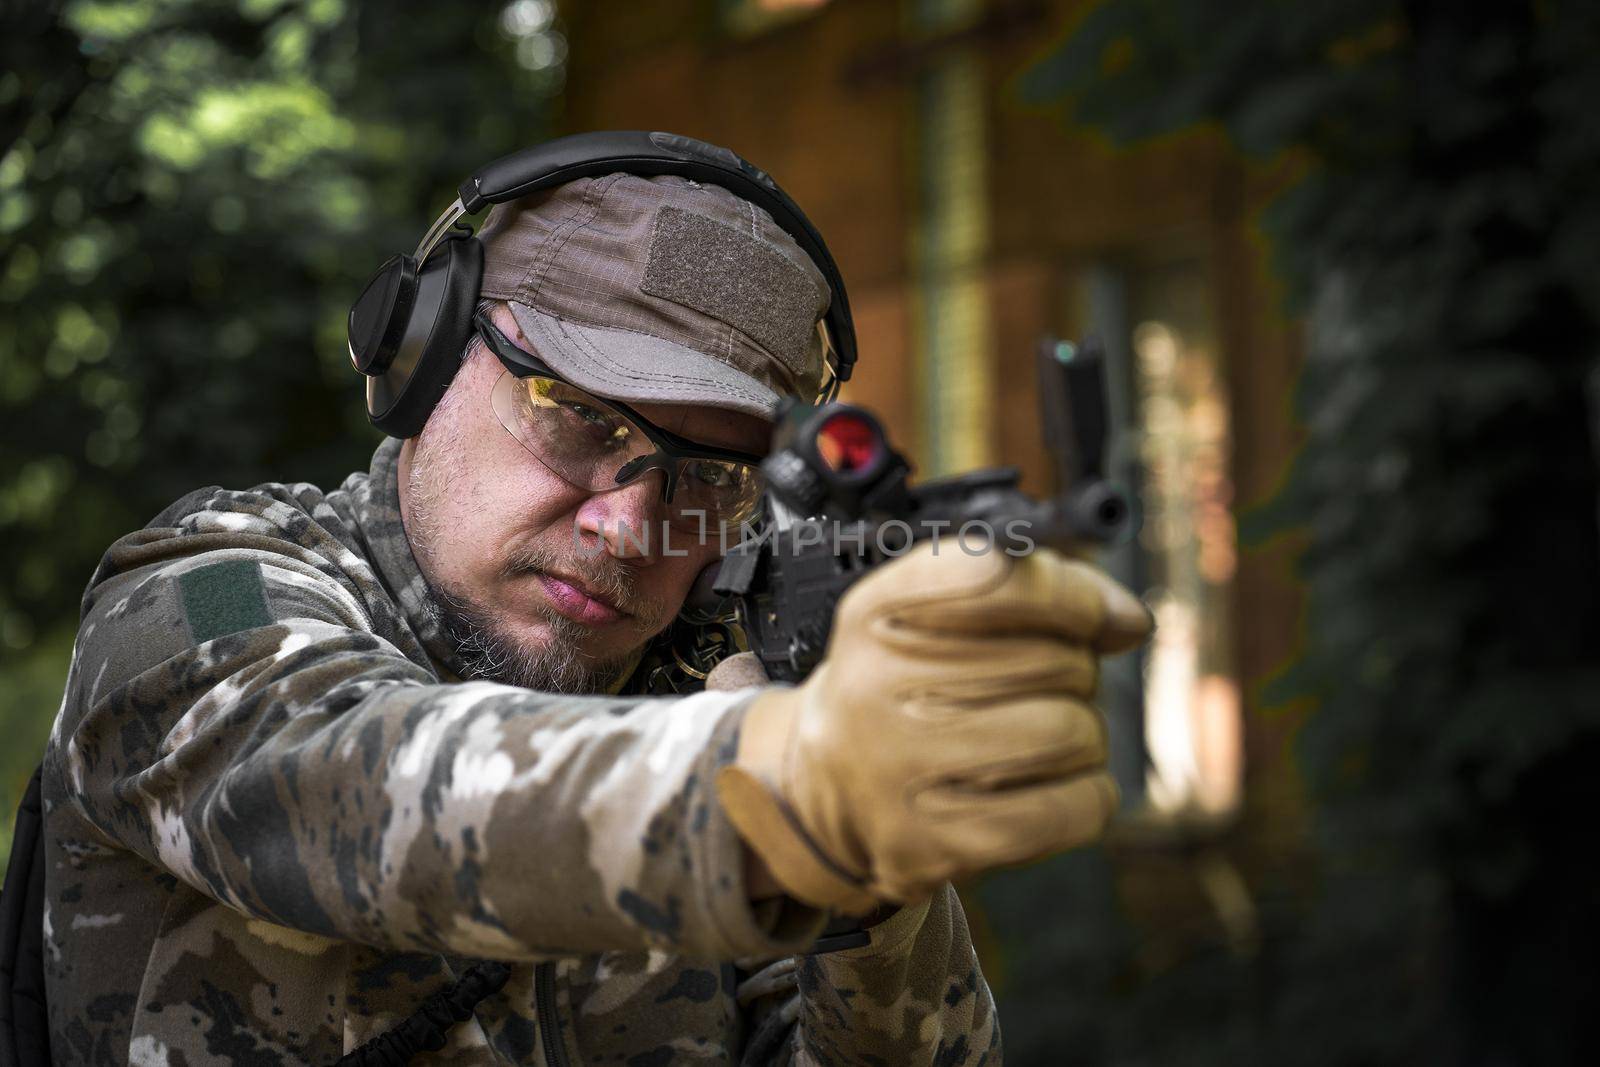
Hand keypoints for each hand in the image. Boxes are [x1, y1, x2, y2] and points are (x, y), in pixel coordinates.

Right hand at [716, 543, 1152, 913]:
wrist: (824, 795)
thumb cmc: (903, 690)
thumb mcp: (934, 616)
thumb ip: (1036, 591)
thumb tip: (1129, 621)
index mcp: (875, 613)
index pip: (1001, 576)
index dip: (1072, 594)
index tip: (1093, 616)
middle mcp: (875, 686)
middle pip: (1056, 659)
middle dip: (1075, 672)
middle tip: (1040, 689)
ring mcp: (901, 770)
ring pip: (1071, 732)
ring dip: (1084, 735)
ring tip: (1045, 738)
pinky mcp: (937, 845)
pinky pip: (1072, 808)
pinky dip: (1087, 794)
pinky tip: (1052, 785)